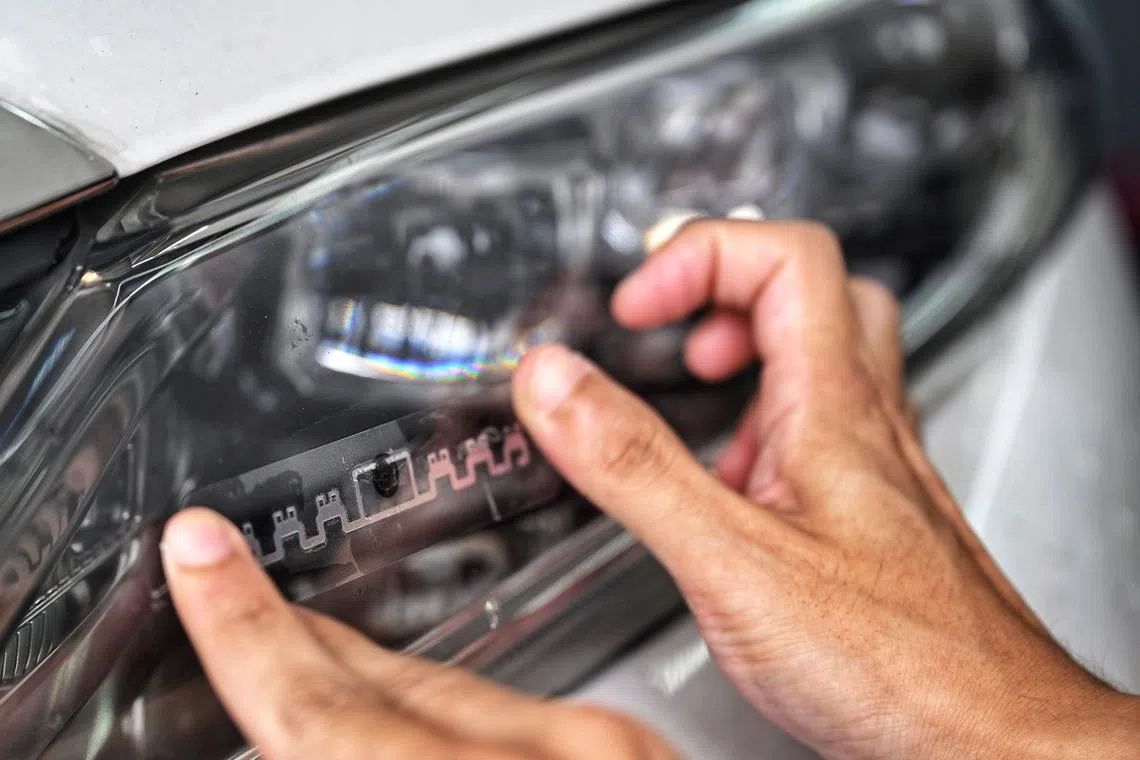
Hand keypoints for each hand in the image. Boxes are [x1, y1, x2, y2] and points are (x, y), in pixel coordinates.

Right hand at [161, 508, 679, 759]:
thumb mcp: (532, 748)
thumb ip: (396, 734)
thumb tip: (322, 724)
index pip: (333, 710)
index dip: (244, 631)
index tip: (201, 557)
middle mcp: (566, 756)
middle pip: (386, 688)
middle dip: (293, 640)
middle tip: (229, 584)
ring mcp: (602, 754)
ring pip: (447, 693)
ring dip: (364, 671)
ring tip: (301, 641)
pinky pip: (501, 716)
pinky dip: (436, 709)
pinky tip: (412, 709)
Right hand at [510, 220, 1139, 759]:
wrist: (994, 742)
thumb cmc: (902, 665)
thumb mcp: (733, 560)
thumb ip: (636, 467)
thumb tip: (557, 382)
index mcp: (836, 409)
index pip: (784, 258)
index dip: (698, 258)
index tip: (638, 308)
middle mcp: (867, 426)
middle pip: (815, 292)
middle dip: (727, 287)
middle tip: (672, 322)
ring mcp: (877, 471)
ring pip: (825, 361)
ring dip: (748, 356)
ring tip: (695, 393)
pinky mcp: (874, 519)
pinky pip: (824, 433)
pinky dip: (765, 427)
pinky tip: (735, 484)